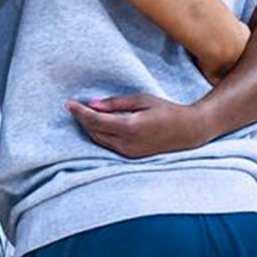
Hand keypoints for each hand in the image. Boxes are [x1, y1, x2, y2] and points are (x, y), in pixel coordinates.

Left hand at [64, 93, 207, 158]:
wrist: (187, 131)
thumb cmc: (166, 111)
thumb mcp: (142, 100)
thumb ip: (115, 103)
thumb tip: (92, 105)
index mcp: (130, 128)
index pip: (95, 121)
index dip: (80, 112)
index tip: (68, 103)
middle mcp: (127, 144)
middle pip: (94, 132)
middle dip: (82, 119)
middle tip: (73, 106)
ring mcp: (128, 153)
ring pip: (99, 140)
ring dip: (89, 128)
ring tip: (82, 113)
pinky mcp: (130, 156)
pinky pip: (108, 145)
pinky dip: (99, 134)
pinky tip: (96, 125)